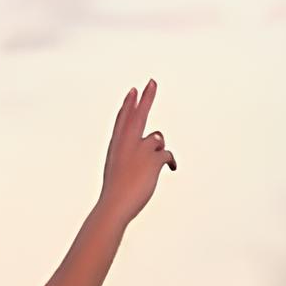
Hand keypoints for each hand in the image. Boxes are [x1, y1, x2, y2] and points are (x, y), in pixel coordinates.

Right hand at [96, 77, 176, 220]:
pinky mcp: (152, 158)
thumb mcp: (119, 171)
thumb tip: (156, 145)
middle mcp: (126, 143)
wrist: (114, 204)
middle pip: (138, 114)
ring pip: (158, 138)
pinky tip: (170, 168)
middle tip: (152, 82)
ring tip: (151, 167)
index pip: (122, 119)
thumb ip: (133, 157)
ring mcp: (139, 149)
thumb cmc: (116, 193)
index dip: (128, 105)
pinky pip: (167, 153)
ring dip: (158, 149)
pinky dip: (171, 161)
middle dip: (146, 98)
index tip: (133, 91)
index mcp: (116, 145)